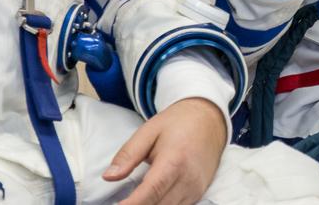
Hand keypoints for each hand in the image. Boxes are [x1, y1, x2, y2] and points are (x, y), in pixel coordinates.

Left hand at [103, 98, 227, 204]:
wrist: (209, 121)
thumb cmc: (177, 123)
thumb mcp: (148, 131)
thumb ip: (128, 155)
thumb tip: (108, 176)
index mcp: (174, 161)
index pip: (151, 192)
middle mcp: (188, 180)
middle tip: (120, 202)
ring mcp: (195, 190)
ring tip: (133, 200)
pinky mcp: (198, 194)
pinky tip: (149, 200)